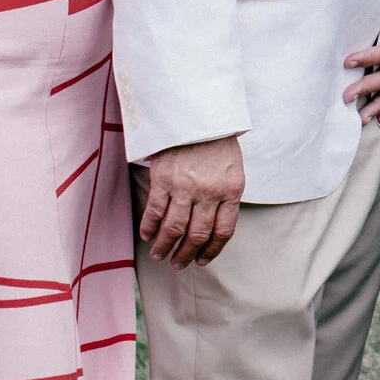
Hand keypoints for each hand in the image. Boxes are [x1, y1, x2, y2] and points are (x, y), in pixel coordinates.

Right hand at [139, 136, 243, 265]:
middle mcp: (209, 192)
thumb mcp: (233, 170)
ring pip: (174, 228)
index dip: (212, 250)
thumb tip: (214, 227)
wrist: (199, 115)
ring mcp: (185, 187)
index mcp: (231, 190)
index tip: (202, 260)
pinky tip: (147, 236)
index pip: (224, 231)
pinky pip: (155, 212)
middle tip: (178, 264)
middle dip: (186, 255)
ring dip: (165, 246)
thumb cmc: (218, 143)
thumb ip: (226, 197)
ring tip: (159, 255)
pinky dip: (149, 228)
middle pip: (197, 235)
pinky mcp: (164, 180)